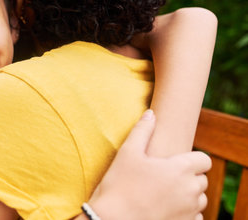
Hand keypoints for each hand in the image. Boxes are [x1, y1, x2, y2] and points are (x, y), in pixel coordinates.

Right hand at [89, 110, 210, 219]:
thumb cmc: (119, 185)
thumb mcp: (127, 153)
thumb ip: (142, 130)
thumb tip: (151, 114)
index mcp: (180, 170)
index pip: (204, 160)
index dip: (192, 158)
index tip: (177, 161)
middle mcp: (190, 191)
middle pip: (201, 180)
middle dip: (189, 177)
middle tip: (166, 176)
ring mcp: (189, 211)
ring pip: (199, 200)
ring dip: (188, 195)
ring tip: (165, 192)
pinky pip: (195, 217)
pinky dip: (186, 212)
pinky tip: (167, 208)